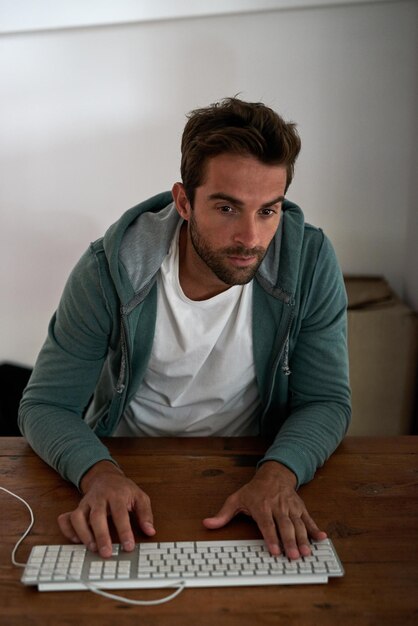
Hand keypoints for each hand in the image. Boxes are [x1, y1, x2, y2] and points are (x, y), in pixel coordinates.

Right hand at [58, 461, 155, 557]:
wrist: (105, 476)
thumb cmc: (123, 489)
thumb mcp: (139, 497)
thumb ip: (145, 514)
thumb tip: (150, 531)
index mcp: (117, 495)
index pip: (120, 513)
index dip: (124, 531)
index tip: (128, 546)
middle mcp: (99, 498)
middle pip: (97, 516)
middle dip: (101, 536)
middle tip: (106, 553)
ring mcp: (86, 503)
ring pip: (78, 517)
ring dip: (83, 534)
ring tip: (92, 548)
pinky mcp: (77, 508)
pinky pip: (66, 518)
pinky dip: (67, 530)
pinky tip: (76, 540)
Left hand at [203, 461, 326, 559]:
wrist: (274, 475)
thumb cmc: (254, 491)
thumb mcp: (236, 499)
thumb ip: (223, 514)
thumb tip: (207, 523)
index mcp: (262, 506)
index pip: (267, 523)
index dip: (271, 537)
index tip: (274, 550)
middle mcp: (278, 507)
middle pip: (285, 526)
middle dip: (290, 542)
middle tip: (293, 557)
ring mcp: (291, 507)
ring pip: (298, 524)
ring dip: (303, 539)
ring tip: (306, 553)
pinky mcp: (300, 508)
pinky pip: (309, 519)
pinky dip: (316, 529)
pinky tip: (322, 538)